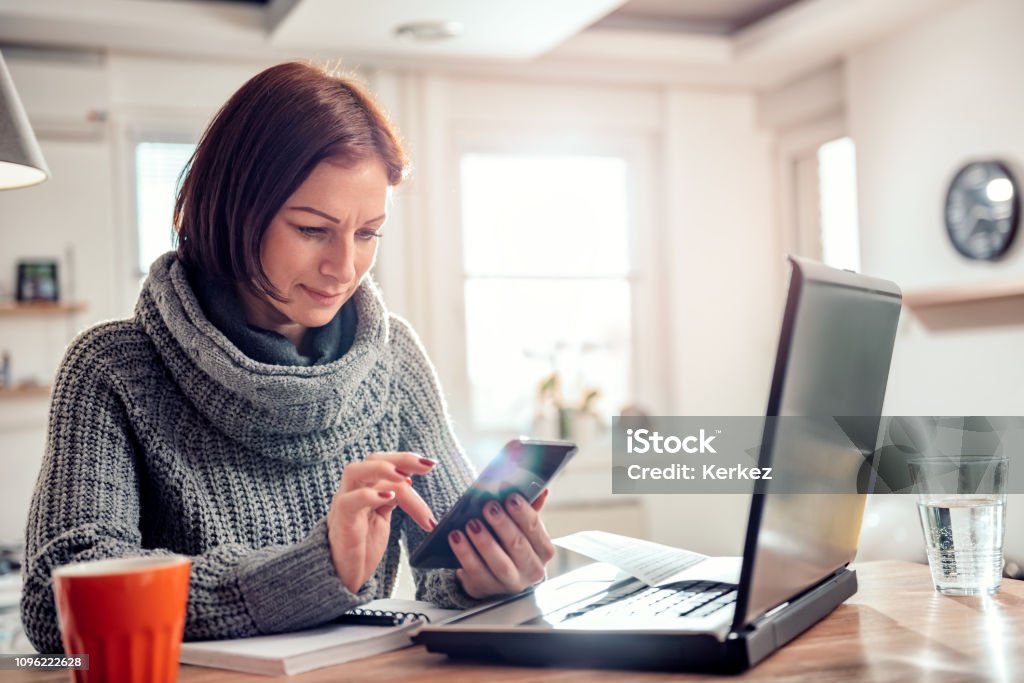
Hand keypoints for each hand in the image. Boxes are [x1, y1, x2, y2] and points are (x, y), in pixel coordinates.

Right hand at [327, 452, 437, 593]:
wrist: (344, 576)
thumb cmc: (363, 546)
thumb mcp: (383, 516)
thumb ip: (394, 497)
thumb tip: (411, 481)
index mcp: (365, 487)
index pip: (385, 462)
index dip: (407, 460)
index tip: (431, 465)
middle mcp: (353, 489)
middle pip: (373, 459)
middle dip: (402, 459)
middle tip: (428, 466)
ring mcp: (344, 502)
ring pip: (355, 471)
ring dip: (383, 470)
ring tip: (406, 477)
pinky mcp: (341, 521)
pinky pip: (349, 501)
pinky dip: (369, 496)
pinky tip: (389, 498)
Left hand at [449, 489, 554, 597]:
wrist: (495, 575)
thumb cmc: (511, 545)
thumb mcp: (522, 529)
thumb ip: (530, 509)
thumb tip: (541, 490)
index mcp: (543, 550)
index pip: (535, 528)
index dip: (523, 512)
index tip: (511, 497)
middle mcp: (531, 569)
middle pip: (518, 545)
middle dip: (503, 524)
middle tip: (489, 507)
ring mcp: (510, 582)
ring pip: (500, 563)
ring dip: (485, 541)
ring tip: (472, 523)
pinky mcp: (488, 587)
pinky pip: (476, 571)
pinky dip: (465, 553)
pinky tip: (456, 537)